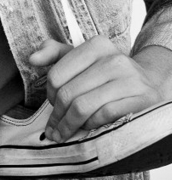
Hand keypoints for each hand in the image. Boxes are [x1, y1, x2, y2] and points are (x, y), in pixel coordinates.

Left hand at [29, 36, 171, 142]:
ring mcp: (129, 78)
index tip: (51, 106)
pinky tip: (87, 128)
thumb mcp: (81, 58)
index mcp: (96, 45)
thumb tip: (32, 59)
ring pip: (84, 106)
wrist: (147, 83)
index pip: (57, 75)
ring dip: (70, 126)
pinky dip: (91, 125)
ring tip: (64, 134)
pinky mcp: (141, 99)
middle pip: (69, 94)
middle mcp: (114, 58)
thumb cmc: (106, 73)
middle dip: (57, 116)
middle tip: (53, 129)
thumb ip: (54, 54)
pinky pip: (105, 116)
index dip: (50, 95)